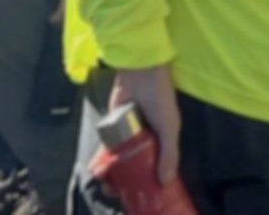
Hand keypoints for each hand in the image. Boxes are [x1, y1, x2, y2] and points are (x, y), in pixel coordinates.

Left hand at [108, 63, 182, 185]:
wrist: (141, 74)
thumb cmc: (160, 99)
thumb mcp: (169, 128)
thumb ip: (169, 154)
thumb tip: (166, 182)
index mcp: (162, 140)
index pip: (157, 164)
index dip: (153, 179)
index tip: (148, 193)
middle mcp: (145, 139)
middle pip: (138, 164)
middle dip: (132, 178)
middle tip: (126, 191)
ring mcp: (128, 134)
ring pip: (122, 158)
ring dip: (116, 171)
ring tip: (110, 185)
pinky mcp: (113, 127)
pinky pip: (108, 147)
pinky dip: (104, 159)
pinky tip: (99, 171)